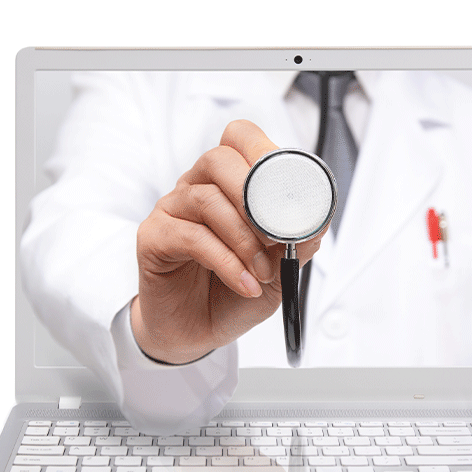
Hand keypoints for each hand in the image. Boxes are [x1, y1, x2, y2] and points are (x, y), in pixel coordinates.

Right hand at [132, 120, 326, 363]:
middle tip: (276, 235)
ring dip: (244, 238)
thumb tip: (319, 219)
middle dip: (255, 195)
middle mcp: (195, 188)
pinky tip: (245, 285)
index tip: (288, 186)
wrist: (198, 333)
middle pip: (218, 159)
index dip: (264, 150)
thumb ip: (298, 243)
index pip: (239, 138)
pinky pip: (192, 237)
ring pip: (207, 199)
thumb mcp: (278, 270)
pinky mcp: (153, 237)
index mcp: (226, 183)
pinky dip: (227, 263)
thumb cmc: (233, 293)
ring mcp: (171, 210)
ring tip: (262, 273)